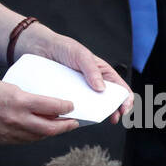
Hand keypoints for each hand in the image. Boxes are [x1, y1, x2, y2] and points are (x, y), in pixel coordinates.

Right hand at [0, 76, 80, 143]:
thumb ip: (26, 98)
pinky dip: (34, 136)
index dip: (66, 107)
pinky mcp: (1, 140)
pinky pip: (24, 140)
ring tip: (58, 127)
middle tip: (73, 122)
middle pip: (50, 128)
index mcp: (19, 101)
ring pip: (38, 136)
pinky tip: (37, 131)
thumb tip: (44, 106)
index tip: (71, 106)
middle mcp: (17, 119)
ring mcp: (9, 132)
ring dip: (50, 132)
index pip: (52, 107)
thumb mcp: (8, 87)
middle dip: (65, 126)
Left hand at [16, 22, 134, 123]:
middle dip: (114, 110)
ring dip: (96, 114)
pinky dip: (79, 113)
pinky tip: (77, 116)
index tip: (124, 108)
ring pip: (92, 107)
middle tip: (113, 118)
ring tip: (96, 118)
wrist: (39, 48)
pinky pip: (75, 107)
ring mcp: (80, 91)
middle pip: (108, 100)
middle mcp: (93, 83)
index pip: (119, 87)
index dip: (126, 99)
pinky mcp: (67, 96)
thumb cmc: (63, 47)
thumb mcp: (81, 55)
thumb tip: (101, 88)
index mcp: (102, 72)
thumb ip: (92, 70)